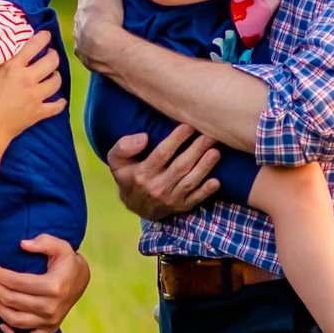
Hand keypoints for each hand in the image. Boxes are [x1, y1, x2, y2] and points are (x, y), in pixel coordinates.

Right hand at [0, 38, 64, 140]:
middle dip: (53, 55)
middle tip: (50, 53)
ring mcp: (35, 96)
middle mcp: (27, 79)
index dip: (43, 37)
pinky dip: (60, 103)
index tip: (45, 35)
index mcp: (13, 66)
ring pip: (56, 81)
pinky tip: (60, 100)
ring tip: (53, 74)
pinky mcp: (38, 112)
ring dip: (56, 76)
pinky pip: (56, 106)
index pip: (35, 45)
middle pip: (51, 61)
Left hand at [0, 236, 90, 332]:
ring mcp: (50, 321)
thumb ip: (43, 241)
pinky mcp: (49, 329)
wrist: (81, 279)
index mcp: (54, 286)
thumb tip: (23, 244)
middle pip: (12, 300)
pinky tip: (1, 324)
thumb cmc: (67, 261)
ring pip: (14, 319)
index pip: (17, 283)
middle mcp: (51, 307)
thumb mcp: (60, 245)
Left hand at [71, 0, 127, 75]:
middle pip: (90, 7)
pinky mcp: (85, 53)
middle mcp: (79, 16)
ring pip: (89, 26)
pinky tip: (104, 45)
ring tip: (110, 26)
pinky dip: (97, 43)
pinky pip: (90, 45)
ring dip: (97, 25)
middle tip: (113, 5)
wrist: (102, 45)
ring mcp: (81, 35)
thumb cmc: (106, 11)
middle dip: (98, 5)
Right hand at [105, 125, 219, 222]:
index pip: (162, 154)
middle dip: (197, 149)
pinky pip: (195, 200)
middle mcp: (157, 187)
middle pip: (181, 166)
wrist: (134, 206)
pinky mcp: (181, 207)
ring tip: (216, 152)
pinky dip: (206, 192)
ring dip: (205, 167)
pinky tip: (216, 182)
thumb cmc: (128, 176)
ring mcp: (170, 199)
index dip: (177, 139)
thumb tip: (144, 138)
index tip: (189, 125)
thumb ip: (124, 147)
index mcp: (142, 174)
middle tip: (211, 134)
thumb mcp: (116, 161)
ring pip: (190, 182)